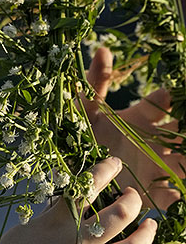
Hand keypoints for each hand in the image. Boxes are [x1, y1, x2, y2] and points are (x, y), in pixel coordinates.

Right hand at [0, 157, 156, 243]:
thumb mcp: (29, 226)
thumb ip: (49, 213)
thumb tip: (60, 199)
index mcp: (62, 219)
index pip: (90, 186)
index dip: (106, 170)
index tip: (114, 162)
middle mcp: (83, 237)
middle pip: (121, 213)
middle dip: (131, 200)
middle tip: (130, 194)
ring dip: (147, 232)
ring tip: (150, 223)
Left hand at [85, 47, 184, 208]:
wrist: (69, 173)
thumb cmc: (78, 136)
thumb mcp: (85, 109)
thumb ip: (96, 82)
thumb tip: (103, 49)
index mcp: (139, 118)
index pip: (164, 103)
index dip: (173, 95)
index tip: (179, 87)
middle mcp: (152, 141)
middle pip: (183, 132)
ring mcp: (154, 166)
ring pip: (184, 161)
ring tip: (185, 155)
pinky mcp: (149, 191)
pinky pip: (171, 193)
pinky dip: (176, 192)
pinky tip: (177, 191)